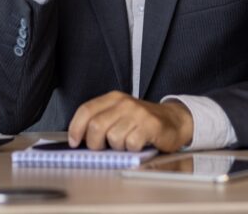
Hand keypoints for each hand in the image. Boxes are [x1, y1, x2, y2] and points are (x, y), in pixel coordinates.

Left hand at [67, 91, 193, 152]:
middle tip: (103, 148)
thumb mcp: (119, 115)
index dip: (76, 128)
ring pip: (113, 138)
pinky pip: (131, 144)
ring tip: (126, 143)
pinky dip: (132, 149)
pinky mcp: (150, 125)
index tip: (74, 142)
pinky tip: (138, 144)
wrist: (173, 120)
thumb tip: (80, 140)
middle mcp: (124, 103)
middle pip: (96, 126)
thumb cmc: (142, 121)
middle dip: (95, 143)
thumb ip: (101, 121)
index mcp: (113, 98)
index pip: (86, 110)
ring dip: (118, 147)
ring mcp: (137, 113)